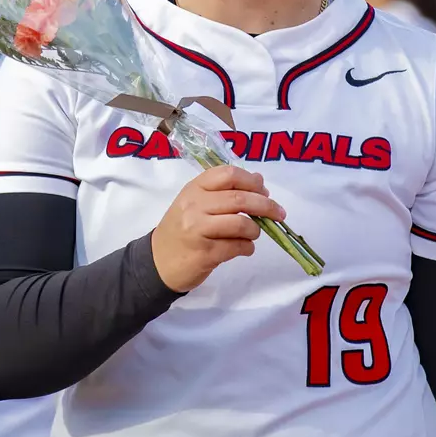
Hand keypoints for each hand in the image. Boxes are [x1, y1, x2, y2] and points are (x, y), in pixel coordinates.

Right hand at [151, 165, 285, 291]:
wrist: (157, 262)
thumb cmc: (181, 229)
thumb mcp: (196, 203)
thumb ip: (224, 191)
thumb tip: (260, 180)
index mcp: (194, 189)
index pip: (228, 174)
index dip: (252, 181)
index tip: (265, 191)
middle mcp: (194, 206)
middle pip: (239, 199)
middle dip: (266, 205)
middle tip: (278, 213)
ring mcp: (198, 230)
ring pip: (241, 223)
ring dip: (255, 230)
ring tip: (253, 234)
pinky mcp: (205, 253)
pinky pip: (237, 247)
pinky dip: (248, 248)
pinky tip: (244, 248)